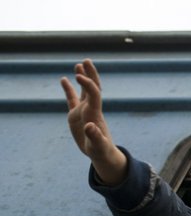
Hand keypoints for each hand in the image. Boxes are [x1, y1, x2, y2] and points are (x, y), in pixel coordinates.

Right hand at [60, 59, 126, 183]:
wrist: (102, 154)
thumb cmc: (102, 151)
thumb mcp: (98, 146)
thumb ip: (95, 136)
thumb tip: (89, 126)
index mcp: (95, 114)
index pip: (94, 94)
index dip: (88, 84)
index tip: (78, 75)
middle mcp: (90, 109)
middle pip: (92, 88)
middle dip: (90, 75)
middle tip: (87, 60)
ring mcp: (83, 111)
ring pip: (83, 91)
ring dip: (82, 78)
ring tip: (78, 64)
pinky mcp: (76, 116)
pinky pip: (72, 99)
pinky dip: (68, 89)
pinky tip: (63, 79)